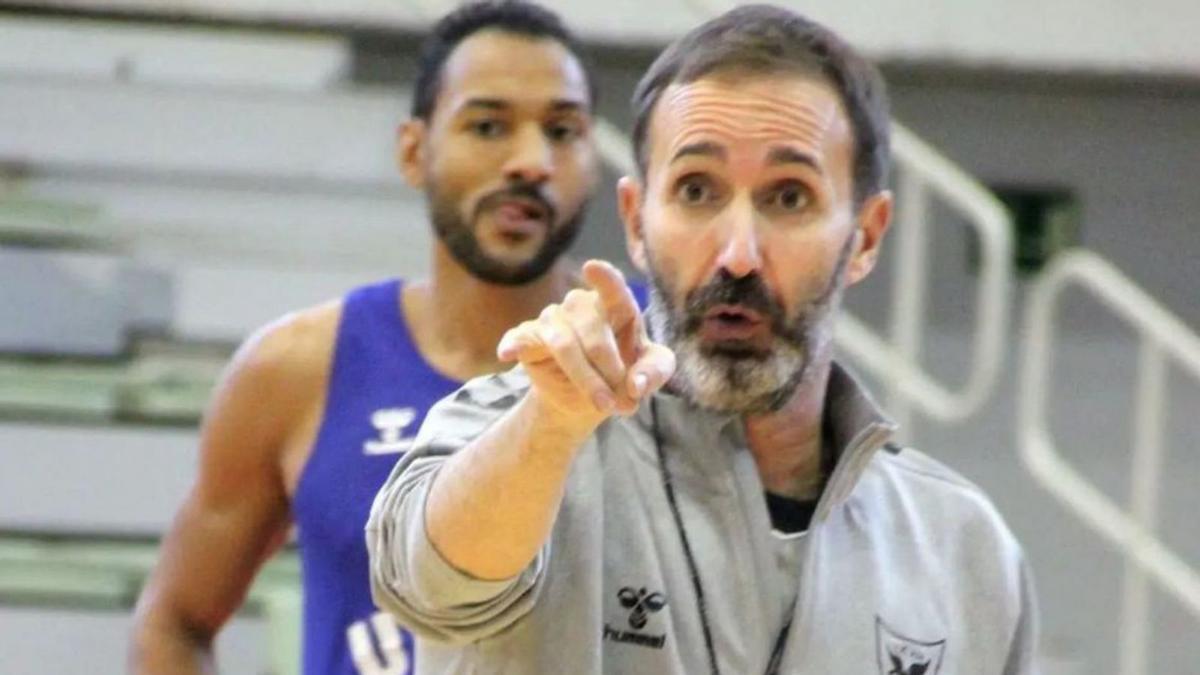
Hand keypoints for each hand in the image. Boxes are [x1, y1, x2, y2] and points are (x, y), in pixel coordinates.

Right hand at [496, 260, 675, 430]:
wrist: (586, 401)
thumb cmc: (622, 376)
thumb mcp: (648, 376)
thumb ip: (654, 373)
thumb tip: (635, 385)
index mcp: (615, 306)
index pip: (612, 287)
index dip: (604, 278)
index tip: (591, 268)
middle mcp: (581, 305)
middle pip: (592, 329)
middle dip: (608, 368)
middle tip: (619, 401)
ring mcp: (552, 318)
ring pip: (563, 343)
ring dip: (584, 377)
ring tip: (602, 405)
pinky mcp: (528, 337)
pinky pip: (520, 338)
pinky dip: (515, 345)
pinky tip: (507, 354)